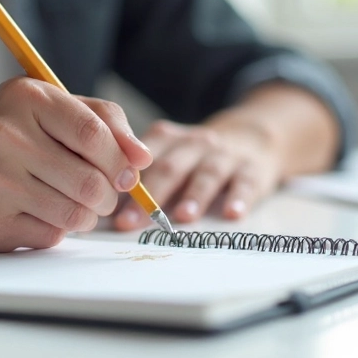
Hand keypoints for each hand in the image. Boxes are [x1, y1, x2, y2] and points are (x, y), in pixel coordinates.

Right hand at [0, 78, 151, 251]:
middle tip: (104, 193)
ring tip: (77, 203)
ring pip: (75, 213)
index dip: (121, 160)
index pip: (92, 134)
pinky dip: (60, 229)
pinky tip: (42, 212)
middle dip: (109, 194)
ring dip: (89, 215)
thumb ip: (108, 123)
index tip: (129, 173)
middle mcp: (1, 134)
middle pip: (89, 181)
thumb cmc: (24, 137)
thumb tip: (141, 158)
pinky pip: (52, 235)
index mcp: (23, 96)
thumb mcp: (63, 110)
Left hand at [112, 120, 282, 230]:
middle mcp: (195, 143)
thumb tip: (102, 207)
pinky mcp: (253, 169)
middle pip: (170, 167)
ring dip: (194, 195)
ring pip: (207, 173)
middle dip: (150, 195)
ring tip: (181, 217)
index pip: (142, 156)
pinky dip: (240, 197)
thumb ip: (141, 176)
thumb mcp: (171, 153)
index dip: (124, 178)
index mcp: (168, 139)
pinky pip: (246, 182)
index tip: (106, 202)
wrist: (255, 135)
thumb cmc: (198, 156)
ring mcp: (225, 155)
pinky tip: (233, 214)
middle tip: (131, 222)